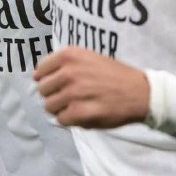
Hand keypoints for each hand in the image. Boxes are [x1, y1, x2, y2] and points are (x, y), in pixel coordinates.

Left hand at [33, 46, 149, 128]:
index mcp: (69, 55)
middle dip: (52, 95)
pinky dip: (69, 120)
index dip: (45, 79)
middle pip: (42, 90)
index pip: (40, 71)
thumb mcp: (87, 57)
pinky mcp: (81, 112)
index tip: (55, 84)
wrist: (139, 91)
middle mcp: (69, 71)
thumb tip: (36, 77)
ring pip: (49, 106)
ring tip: (75, 106)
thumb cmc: (112, 74)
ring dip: (60, 109)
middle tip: (68, 97)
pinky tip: (81, 114)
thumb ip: (63, 64)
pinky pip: (61, 119)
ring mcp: (75, 92)